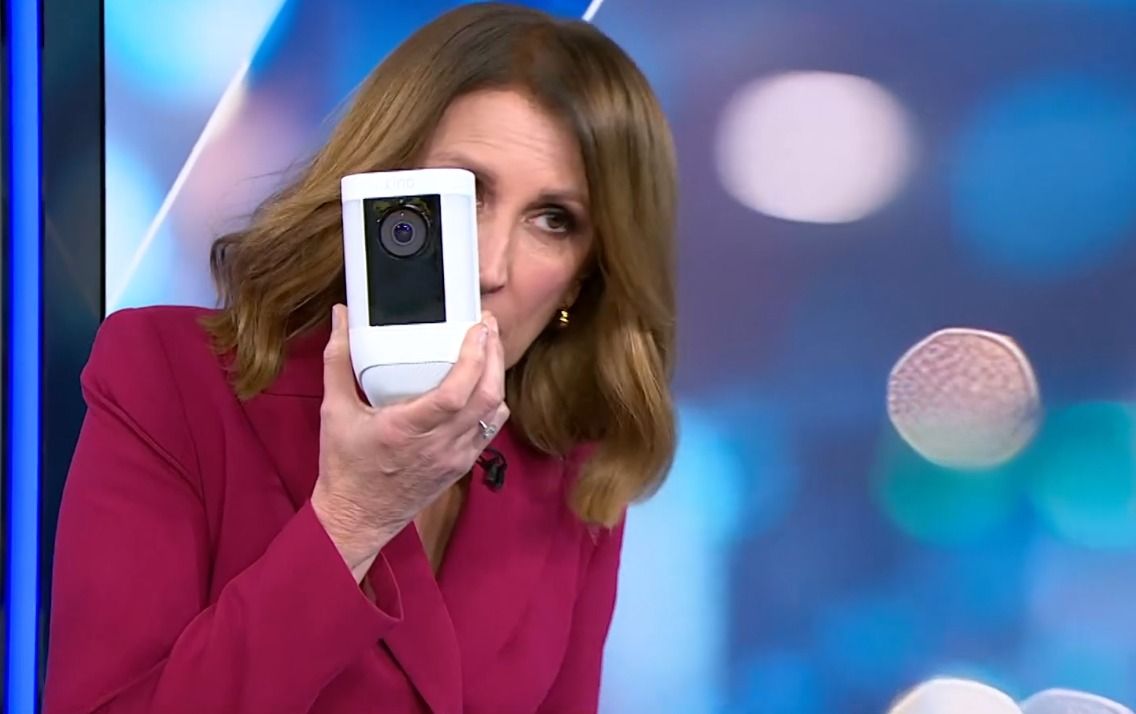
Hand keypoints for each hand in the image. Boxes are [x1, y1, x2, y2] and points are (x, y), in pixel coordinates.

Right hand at [311, 304, 508, 581]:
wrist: (357, 518)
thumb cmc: (345, 467)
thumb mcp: (333, 411)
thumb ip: (337, 360)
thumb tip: (340, 318)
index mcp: (406, 430)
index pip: (455, 392)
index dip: (474, 358)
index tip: (477, 328)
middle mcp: (438, 446)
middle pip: (487, 397)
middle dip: (494, 356)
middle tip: (488, 327)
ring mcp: (454, 458)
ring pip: (494, 413)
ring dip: (496, 377)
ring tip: (488, 350)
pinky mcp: (461, 466)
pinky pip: (490, 429)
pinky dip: (492, 402)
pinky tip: (482, 384)